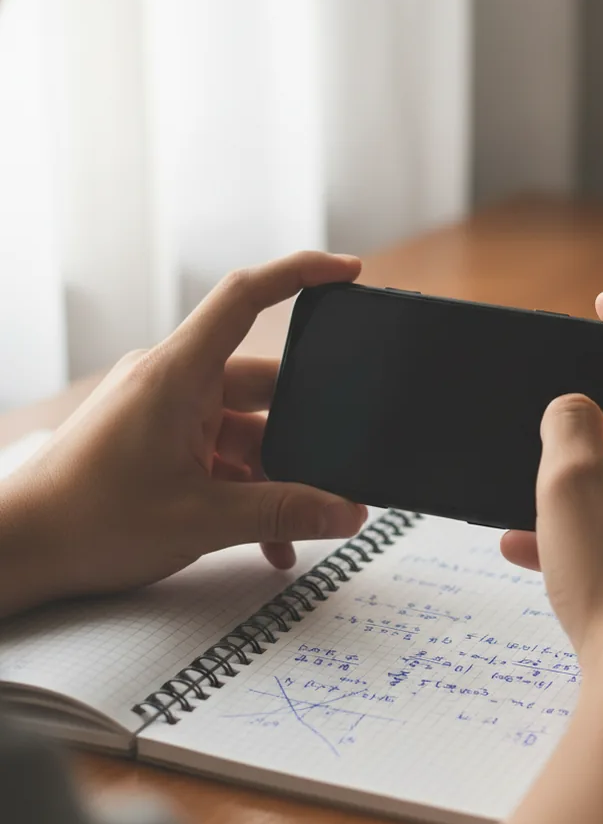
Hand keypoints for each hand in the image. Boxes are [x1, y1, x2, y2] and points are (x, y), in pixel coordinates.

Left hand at [0, 252, 367, 615]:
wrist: (19, 551)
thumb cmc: (87, 522)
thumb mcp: (202, 520)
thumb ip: (284, 514)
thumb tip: (348, 514)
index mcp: (176, 374)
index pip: (244, 297)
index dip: (299, 273)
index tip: (347, 271)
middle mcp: (173, 382)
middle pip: (262, 383)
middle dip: (301, 430)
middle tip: (338, 466)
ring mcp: (166, 412)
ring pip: (246, 430)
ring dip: (274, 477)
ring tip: (296, 528)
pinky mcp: (161, 441)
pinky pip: (222, 455)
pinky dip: (247, 491)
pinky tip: (267, 541)